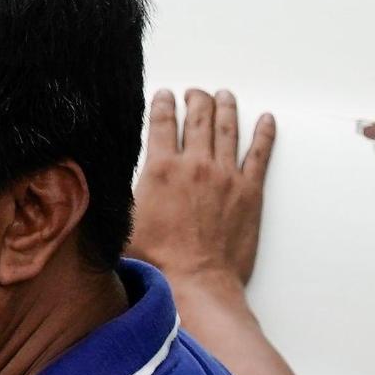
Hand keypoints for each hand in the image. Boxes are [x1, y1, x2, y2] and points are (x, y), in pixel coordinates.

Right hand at [126, 87, 274, 296]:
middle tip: (195, 93)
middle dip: (196, 99)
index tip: (165, 95)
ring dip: (226, 107)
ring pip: (228, 129)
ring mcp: (225, 176)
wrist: (196, 281)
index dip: (163, 104)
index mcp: (162, 169)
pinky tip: (266, 121)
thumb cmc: (158, 259)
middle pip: (198, 118)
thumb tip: (108, 177)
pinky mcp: (250, 191)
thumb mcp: (125, 219)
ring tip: (225, 96)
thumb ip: (125, 191)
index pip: (162, 123)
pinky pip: (260, 154)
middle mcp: (195, 165)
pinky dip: (264, 134)